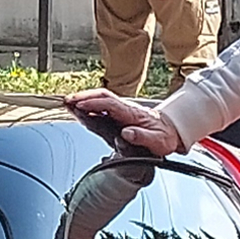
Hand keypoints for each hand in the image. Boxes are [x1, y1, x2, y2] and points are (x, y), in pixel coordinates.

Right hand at [66, 89, 181, 154]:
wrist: (172, 131)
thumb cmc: (164, 137)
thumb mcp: (158, 142)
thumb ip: (142, 137)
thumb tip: (127, 133)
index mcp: (133, 114)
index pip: (110, 104)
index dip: (94, 104)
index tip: (80, 106)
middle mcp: (126, 109)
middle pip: (102, 96)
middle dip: (84, 97)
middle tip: (68, 101)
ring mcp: (122, 110)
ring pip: (100, 99)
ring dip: (84, 99)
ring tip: (67, 102)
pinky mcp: (119, 114)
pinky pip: (102, 106)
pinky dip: (88, 105)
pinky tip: (78, 109)